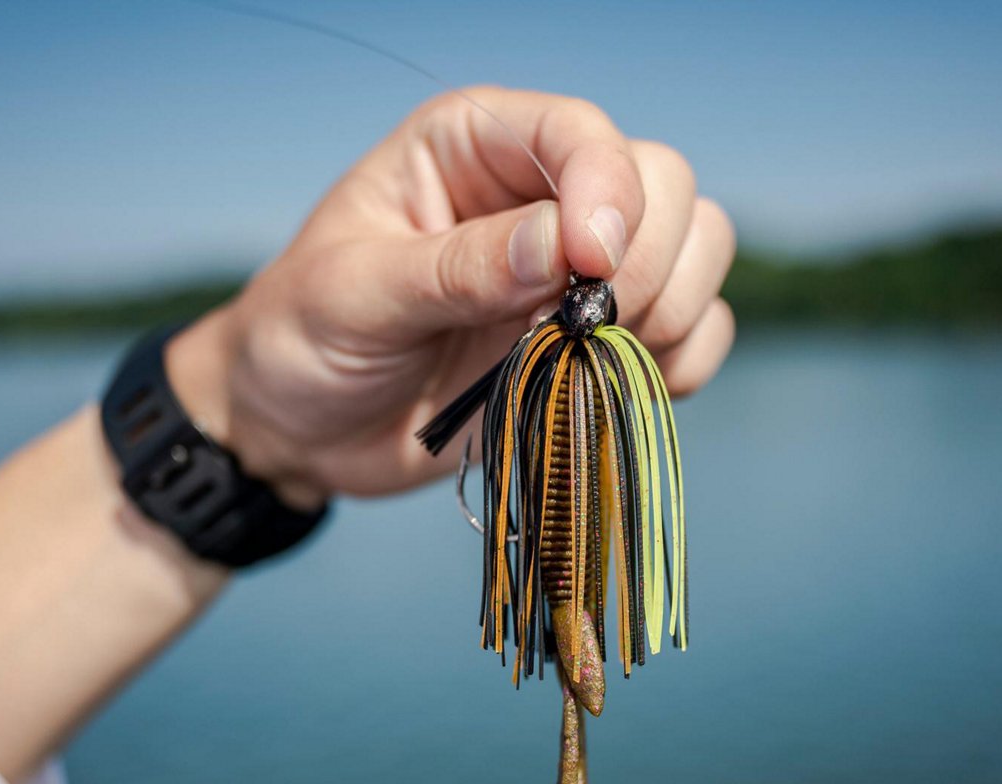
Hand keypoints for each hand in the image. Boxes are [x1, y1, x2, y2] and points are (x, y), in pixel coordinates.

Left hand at [171, 87, 735, 502]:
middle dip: (646, 257)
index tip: (589, 266)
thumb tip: (566, 247)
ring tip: (592, 356)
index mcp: (475, 148)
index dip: (608, 190)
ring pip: (699, 245)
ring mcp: (581, 270)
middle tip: (580, 327)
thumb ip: (458, 267)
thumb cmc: (304, 341)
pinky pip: (698, 328)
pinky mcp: (604, 341)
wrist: (302, 433)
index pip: (582, 133)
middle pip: (664, 183)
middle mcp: (542, 195)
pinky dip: (683, 360)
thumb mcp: (356, 295)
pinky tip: (620, 386)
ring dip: (673, 306)